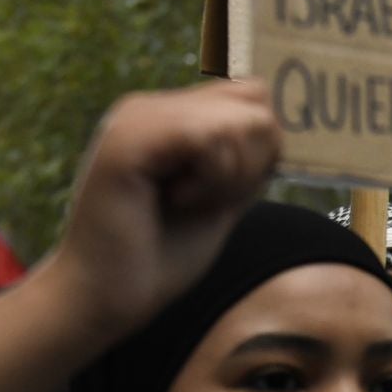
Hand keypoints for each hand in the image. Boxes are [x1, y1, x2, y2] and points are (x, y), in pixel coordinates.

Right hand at [46, 81, 280, 337]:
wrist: (105, 298)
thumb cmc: (161, 256)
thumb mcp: (224, 197)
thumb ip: (248, 160)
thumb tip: (285, 131)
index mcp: (169, 116)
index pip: (252, 94)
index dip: (265, 145)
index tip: (230, 189)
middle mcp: (150, 107)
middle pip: (256, 100)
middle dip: (255, 160)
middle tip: (207, 199)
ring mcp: (136, 118)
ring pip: (241, 119)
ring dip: (232, 176)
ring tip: (186, 201)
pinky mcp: (128, 140)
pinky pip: (211, 138)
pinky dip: (213, 180)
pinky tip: (177, 201)